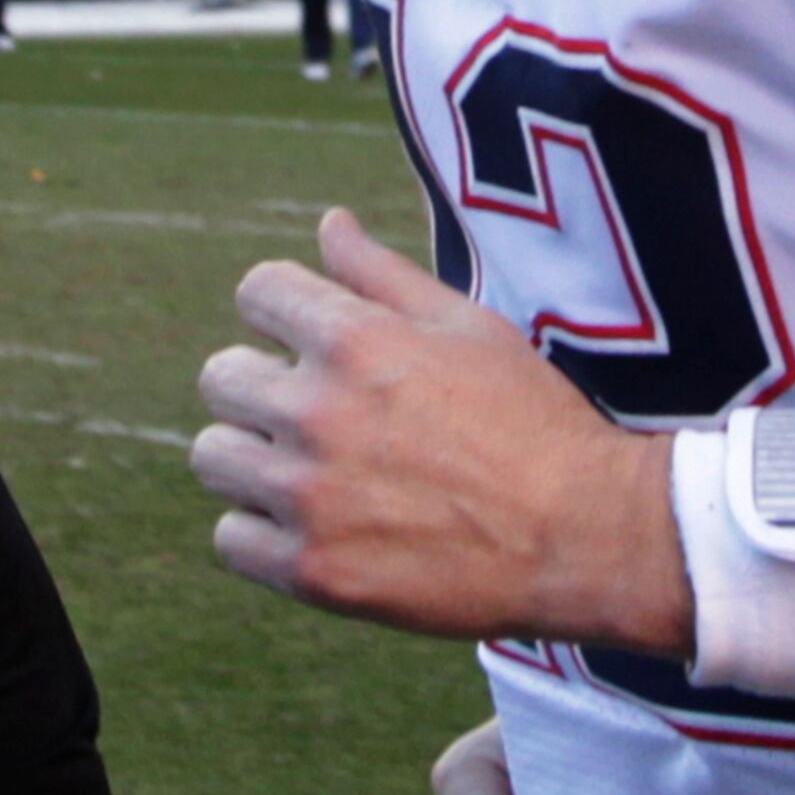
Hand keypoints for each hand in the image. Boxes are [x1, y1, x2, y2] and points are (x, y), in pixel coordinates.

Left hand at [193, 209, 690, 649]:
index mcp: (358, 340)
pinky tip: (314, 524)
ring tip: (308, 470)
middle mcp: (319, 412)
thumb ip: (384, 273)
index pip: (258, 292)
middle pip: (222, 378)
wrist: (580, 534)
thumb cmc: (533, 419)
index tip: (312, 339)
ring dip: (252, 458)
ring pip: (214, 458)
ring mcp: (310, 496)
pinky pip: (231, 539)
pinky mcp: (312, 570)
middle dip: (262, 385)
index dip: (285, 310)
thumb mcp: (469, 326)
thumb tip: (328, 224)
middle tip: (316, 412)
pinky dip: (261, 531)